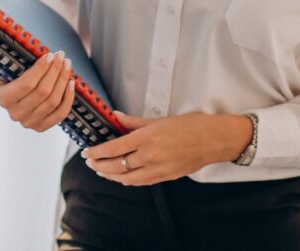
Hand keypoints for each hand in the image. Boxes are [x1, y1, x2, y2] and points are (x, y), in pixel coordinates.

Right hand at [0, 50, 75, 131]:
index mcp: (3, 99)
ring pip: (53, 101)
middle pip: (43, 92)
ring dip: (64, 81)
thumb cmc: (8, 75)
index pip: (27, 84)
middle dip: (55, 72)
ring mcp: (30, 123)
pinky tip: (72, 83)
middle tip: (62, 56)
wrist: (17, 91)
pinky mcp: (42, 126)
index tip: (50, 54)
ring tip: (67, 65)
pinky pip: (60, 114)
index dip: (41, 69)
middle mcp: (15, 114)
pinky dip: (69, 98)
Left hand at [81, 111, 252, 185]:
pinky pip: (141, 182)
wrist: (213, 140)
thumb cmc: (189, 125)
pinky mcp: (165, 177)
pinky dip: (127, 181)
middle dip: (99, 165)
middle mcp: (150, 156)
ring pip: (126, 178)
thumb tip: (115, 116)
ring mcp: (158, 169)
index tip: (86, 152)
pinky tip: (121, 177)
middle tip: (90, 162)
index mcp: (147, 138)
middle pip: (116, 166)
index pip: (113, 148)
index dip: (97, 152)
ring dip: (110, 176)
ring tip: (101, 170)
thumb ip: (134, 121)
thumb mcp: (159, 119)